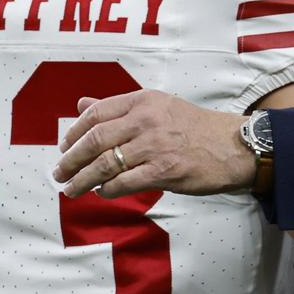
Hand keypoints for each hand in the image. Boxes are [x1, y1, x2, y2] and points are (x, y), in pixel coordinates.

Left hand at [54, 90, 253, 198]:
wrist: (233, 147)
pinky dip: (108, 190)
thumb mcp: (158, 107)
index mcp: (143, 100)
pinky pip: (124, 183)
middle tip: (60, 173)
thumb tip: (81, 104)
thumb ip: (119, 108)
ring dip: (83, 180)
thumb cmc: (194, 128)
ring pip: (106, 164)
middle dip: (71, 160)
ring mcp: (155, 145)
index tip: (64, 147)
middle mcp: (147, 119)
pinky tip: (102, 193)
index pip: (96, 113)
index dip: (74, 132)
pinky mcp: (164, 171)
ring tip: (71, 189)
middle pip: (95, 140)